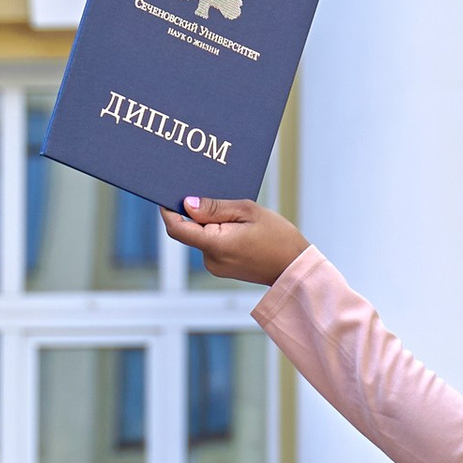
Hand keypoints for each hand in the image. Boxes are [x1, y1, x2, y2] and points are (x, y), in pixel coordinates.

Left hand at [162, 197, 308, 288]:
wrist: (296, 268)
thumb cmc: (278, 237)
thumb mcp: (248, 212)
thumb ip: (215, 208)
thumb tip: (187, 204)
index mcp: (215, 245)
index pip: (177, 228)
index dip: (168, 211)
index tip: (167, 194)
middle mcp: (210, 260)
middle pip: (190, 230)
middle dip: (197, 212)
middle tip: (214, 194)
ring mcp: (216, 266)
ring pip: (202, 236)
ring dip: (211, 222)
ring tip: (236, 213)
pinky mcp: (222, 268)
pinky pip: (213, 244)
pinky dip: (219, 232)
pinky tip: (239, 226)